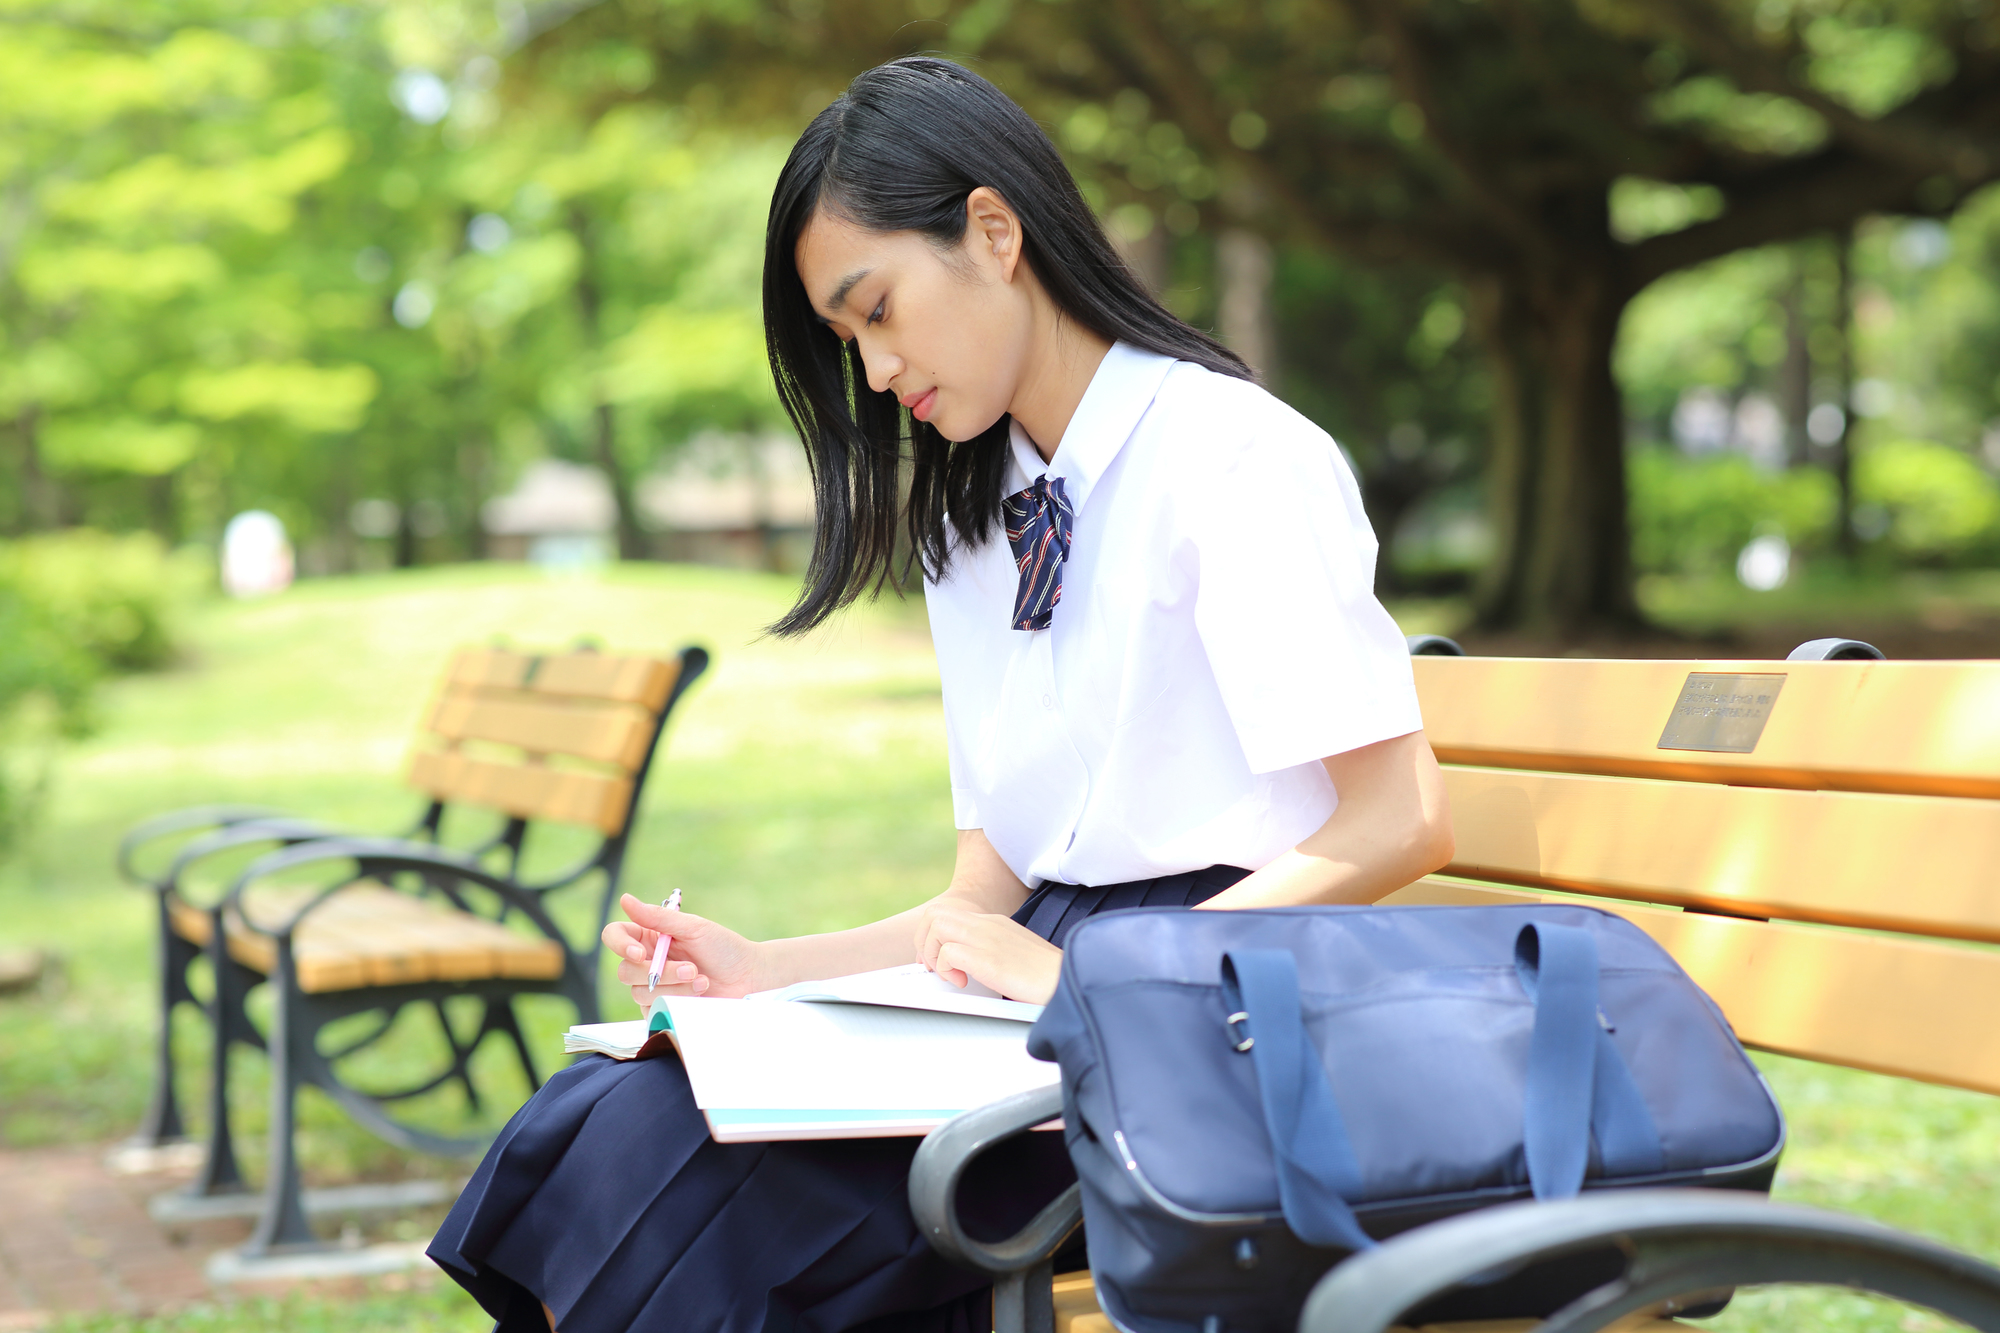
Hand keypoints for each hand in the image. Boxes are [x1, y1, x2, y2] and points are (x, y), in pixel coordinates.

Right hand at [603, 894, 767, 1010]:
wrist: (748, 977)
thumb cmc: (724, 948)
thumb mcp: (693, 928)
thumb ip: (658, 917)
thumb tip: (624, 899)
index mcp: (650, 937)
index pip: (615, 936)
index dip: (620, 944)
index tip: (640, 952)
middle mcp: (647, 962)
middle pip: (625, 970)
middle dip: (660, 972)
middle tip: (692, 968)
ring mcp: (654, 988)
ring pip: (639, 993)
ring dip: (674, 986)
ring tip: (702, 980)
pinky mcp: (662, 1009)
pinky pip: (652, 1011)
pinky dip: (677, 1001)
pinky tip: (699, 995)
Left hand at [914, 904, 1062, 1004]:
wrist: (1069, 982)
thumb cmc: (1045, 977)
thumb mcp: (1013, 955)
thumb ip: (990, 951)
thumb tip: (967, 964)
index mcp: (994, 922)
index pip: (947, 915)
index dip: (931, 938)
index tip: (935, 962)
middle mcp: (988, 924)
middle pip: (935, 914)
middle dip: (924, 942)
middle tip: (933, 967)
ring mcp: (988, 938)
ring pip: (936, 925)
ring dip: (934, 953)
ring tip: (949, 974)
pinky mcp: (989, 959)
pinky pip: (949, 952)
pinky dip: (947, 969)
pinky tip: (964, 983)